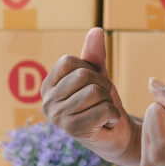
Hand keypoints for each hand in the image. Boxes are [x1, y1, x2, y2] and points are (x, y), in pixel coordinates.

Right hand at [40, 27, 139, 165]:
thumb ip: (94, 53)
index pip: (68, 61)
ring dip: (108, 101)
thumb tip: (96, 30)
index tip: (93, 85)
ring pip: (95, 92)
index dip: (89, 69)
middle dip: (102, 85)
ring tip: (103, 112)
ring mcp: (58, 118)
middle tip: (102, 101)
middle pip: (83, 76)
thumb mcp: (97, 74)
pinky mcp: (74, 130)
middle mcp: (47, 103)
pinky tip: (107, 123)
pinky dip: (114, 115)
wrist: (116, 135)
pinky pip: (104, 109)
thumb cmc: (102, 103)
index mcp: (48, 86)